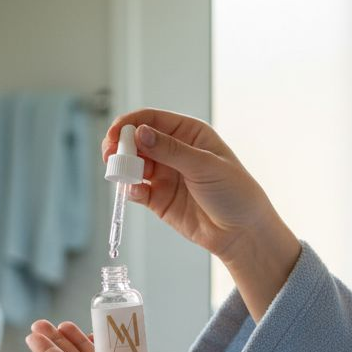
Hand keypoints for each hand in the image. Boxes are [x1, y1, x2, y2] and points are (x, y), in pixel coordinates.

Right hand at [103, 109, 296, 268]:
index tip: (114, 135)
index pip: (151, 119)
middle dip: (120, 146)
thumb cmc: (234, 192)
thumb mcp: (204, 165)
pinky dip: (130, 189)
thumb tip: (140, 133)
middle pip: (135, 141)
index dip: (129, 124)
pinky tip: (134, 192)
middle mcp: (173, 151)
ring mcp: (164, 174)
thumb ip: (171, 150)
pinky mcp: (158, 199)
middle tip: (110, 156)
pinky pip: (136, 189)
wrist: (242, 232)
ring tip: (123, 176)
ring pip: (132, 165)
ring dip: (123, 168)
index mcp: (187, 133)